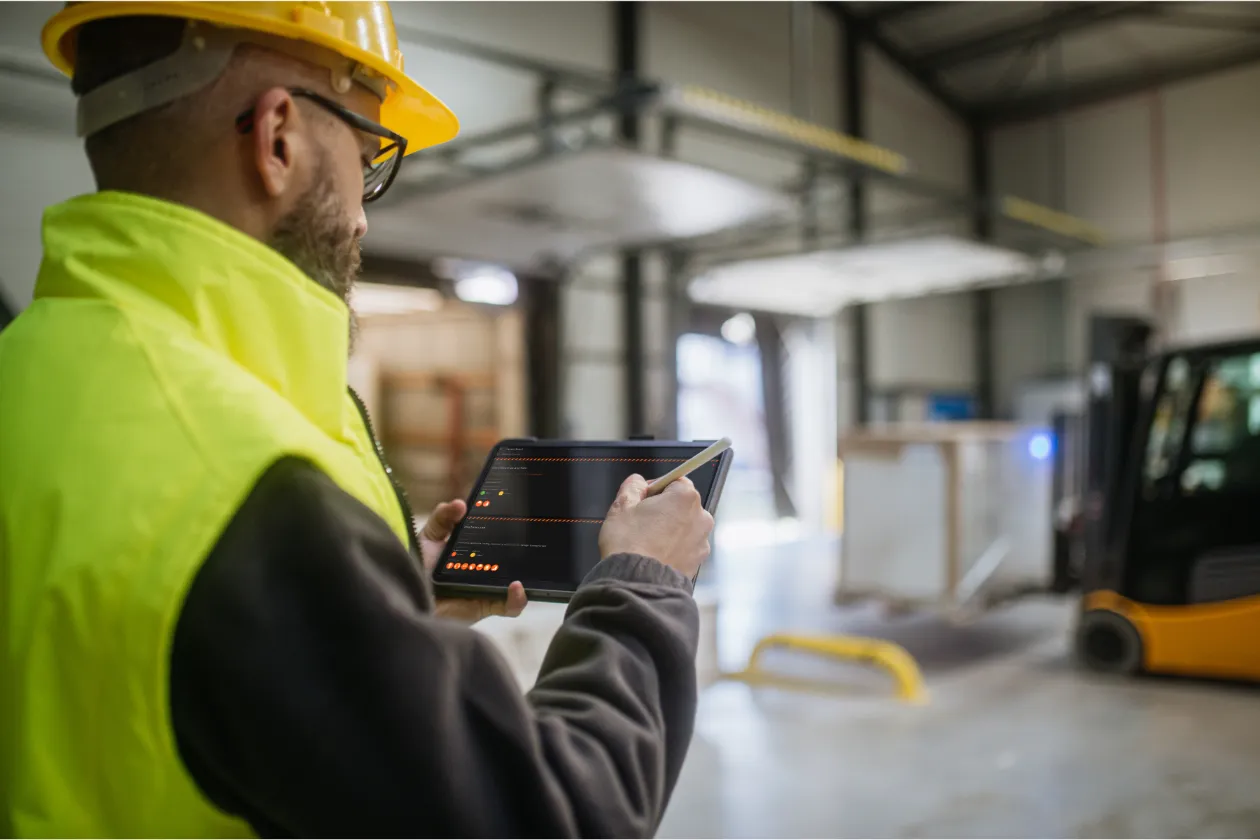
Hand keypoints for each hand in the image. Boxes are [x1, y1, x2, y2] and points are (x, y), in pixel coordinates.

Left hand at [420, 499, 526, 623]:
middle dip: (523, 553)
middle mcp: (483, 569)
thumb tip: (460, 503)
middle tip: (527, 540)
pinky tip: (516, 587)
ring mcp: (486, 588)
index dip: (508, 529)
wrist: (405, 595)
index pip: (497, 538)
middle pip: (510, 560)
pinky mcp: (485, 606)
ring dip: (525, 577)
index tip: (515, 514)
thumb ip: (443, 517)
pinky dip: (517, 599)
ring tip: (521, 570)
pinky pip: (509, 606)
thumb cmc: (415, 566)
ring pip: (515, 584)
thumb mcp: (429, 536)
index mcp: (472, 550)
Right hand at [598, 475, 714, 581]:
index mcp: (685, 497)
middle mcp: (701, 517)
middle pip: (682, 505)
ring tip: (647, 542)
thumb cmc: (629, 544)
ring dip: (670, 530)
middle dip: (664, 510)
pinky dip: (674, 548)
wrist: (637, 584)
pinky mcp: (698, 562)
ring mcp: (702, 541)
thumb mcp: (621, 506)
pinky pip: (685, 547)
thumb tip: (639, 482)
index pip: (674, 481)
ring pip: (684, 527)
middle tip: (642, 522)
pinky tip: (656, 555)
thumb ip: (633, 486)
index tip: (642, 501)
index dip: (656, 489)